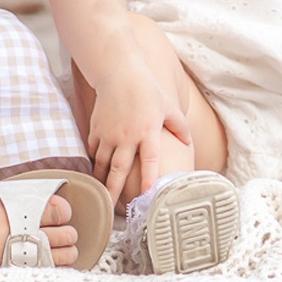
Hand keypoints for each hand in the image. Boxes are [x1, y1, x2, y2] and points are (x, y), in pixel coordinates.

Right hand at [85, 73, 191, 206]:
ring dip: (102, 181)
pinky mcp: (96, 128)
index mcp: (148, 131)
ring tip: (103, 196)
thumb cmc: (146, 89)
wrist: (118, 72)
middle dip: (115, 191)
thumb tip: (188, 144)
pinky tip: (97, 172)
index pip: (150, 161)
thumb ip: (179, 126)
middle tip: (113, 209)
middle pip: (119, 169)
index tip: (148, 196)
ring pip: (103, 163)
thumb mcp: (168, 106)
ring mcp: (109, 133)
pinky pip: (94, 151)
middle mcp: (127, 135)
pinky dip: (95, 163)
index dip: (149, 179)